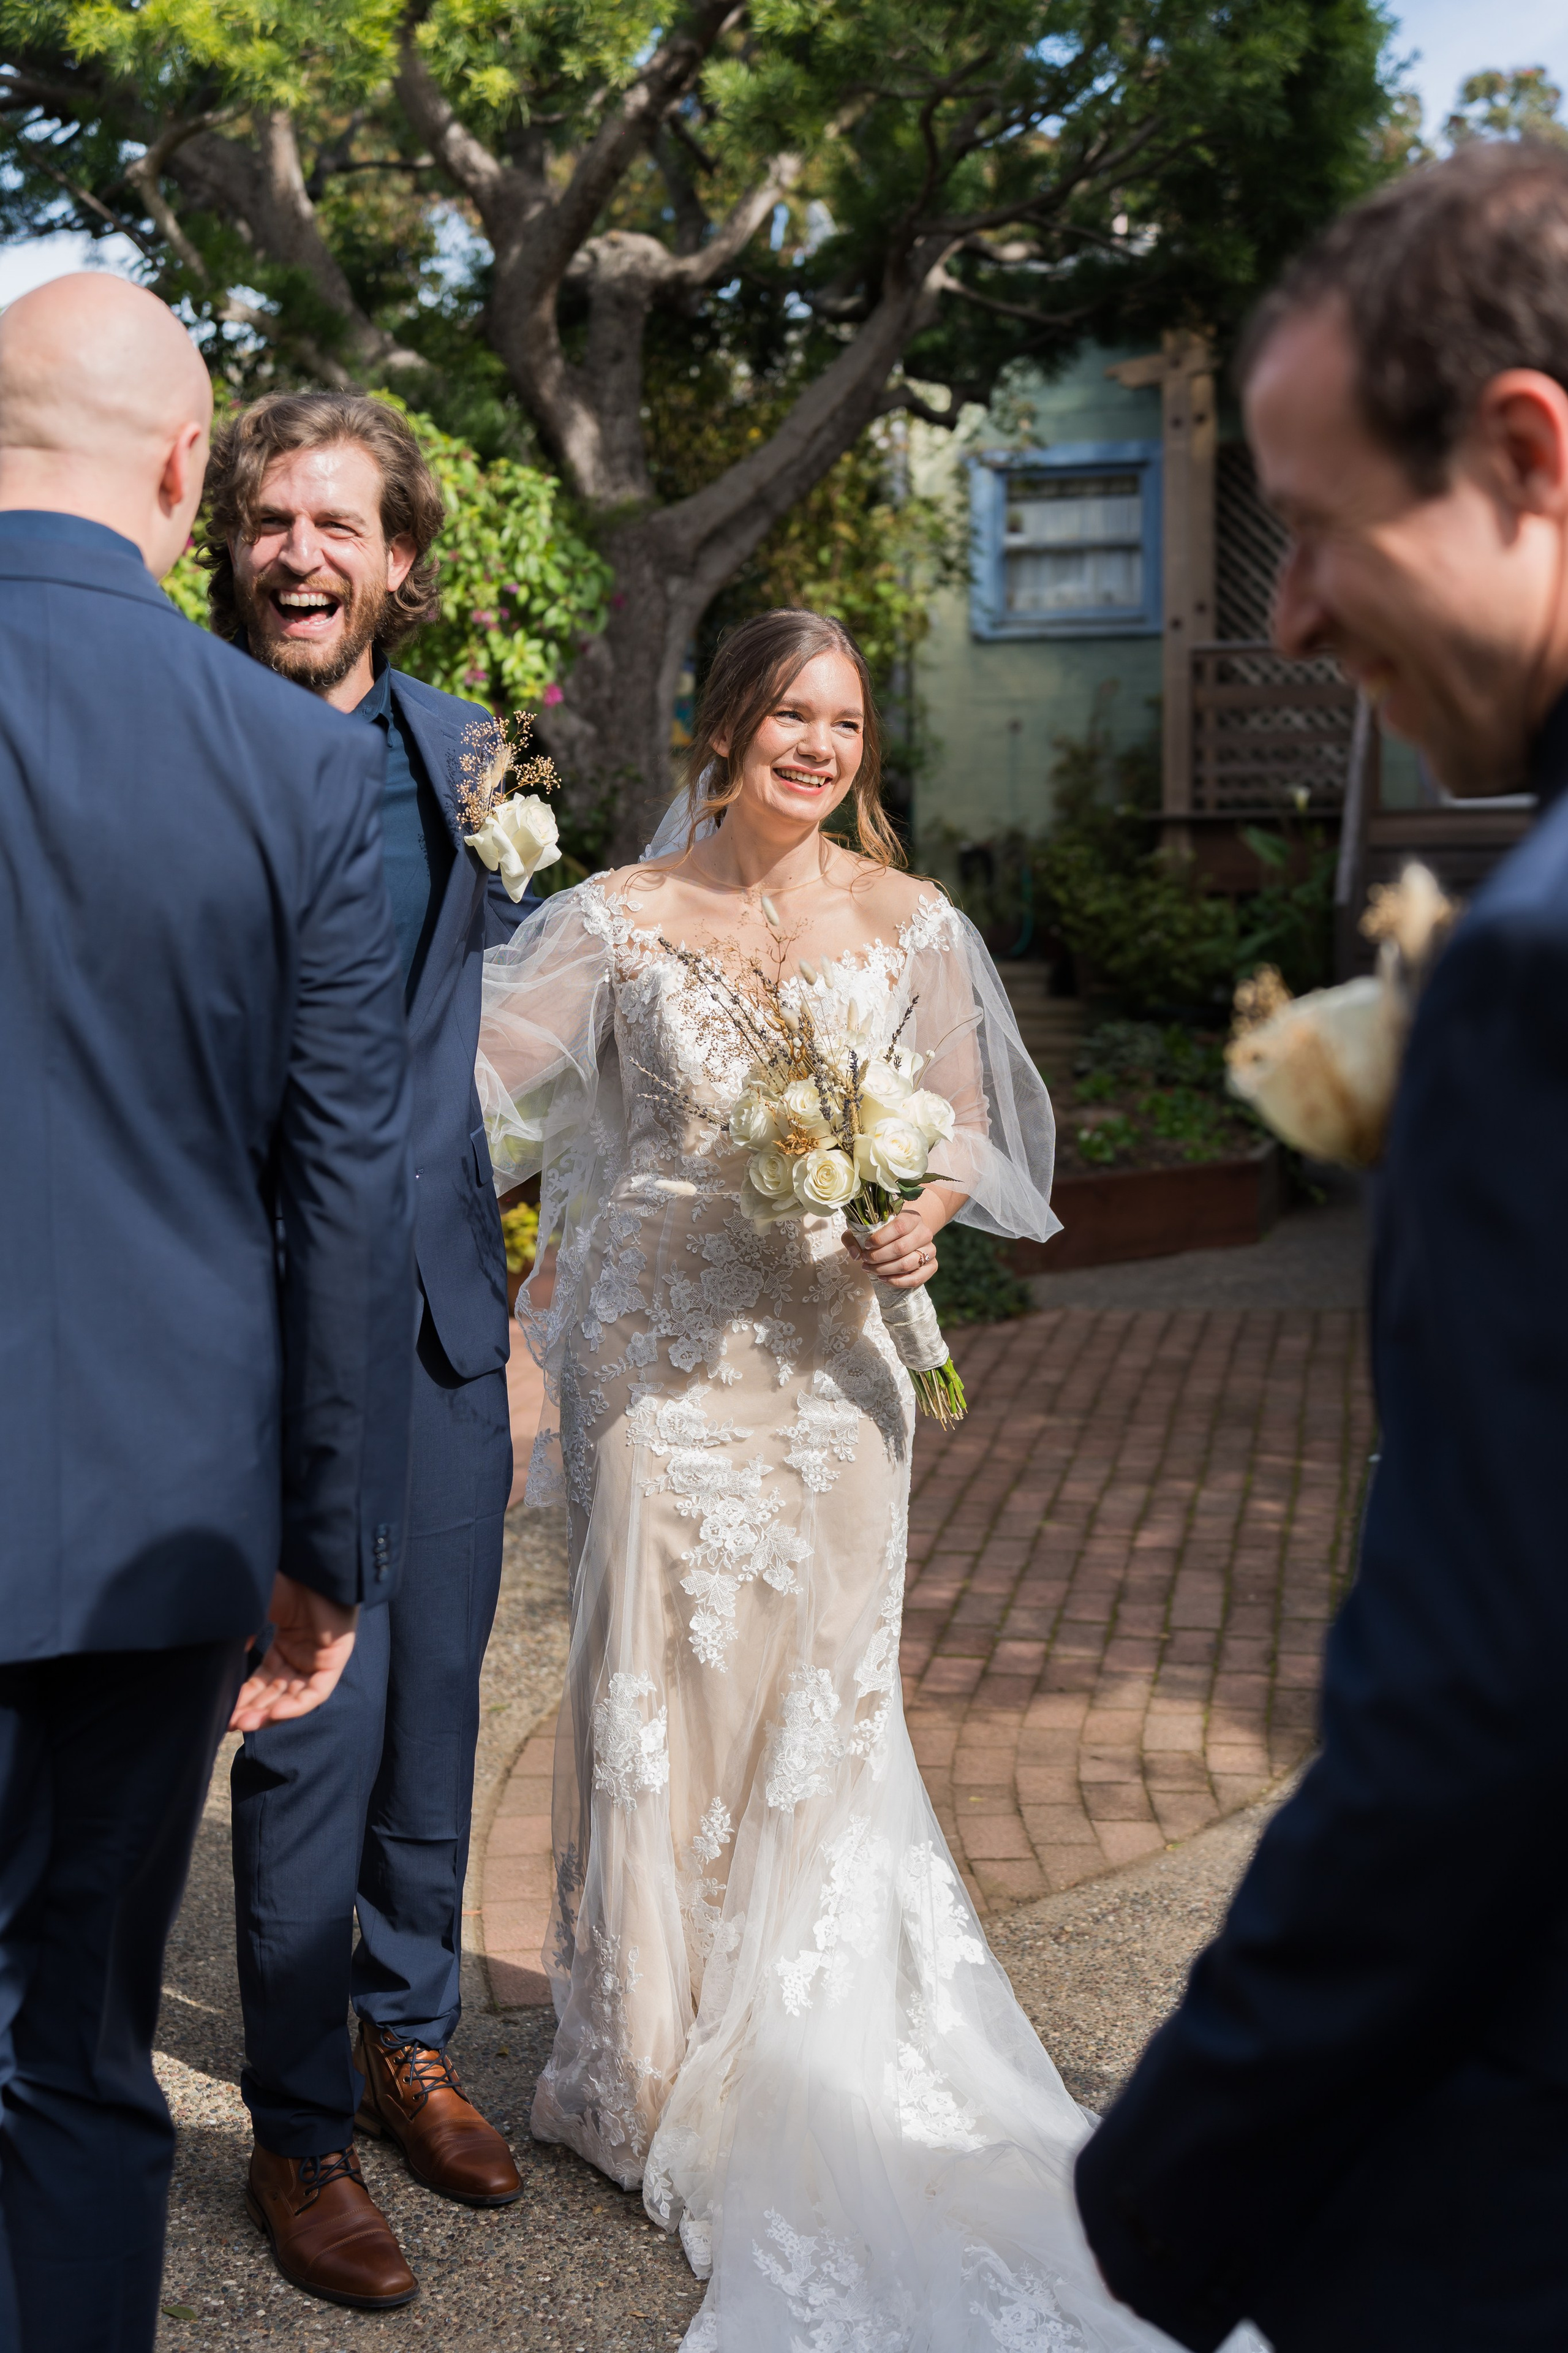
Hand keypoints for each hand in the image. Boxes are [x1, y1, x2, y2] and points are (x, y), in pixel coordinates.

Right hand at [229, 1574, 359, 1731]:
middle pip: (275, 1693)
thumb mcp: (254, 1609)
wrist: (313, 1561)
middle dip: (251, 1709)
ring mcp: (318, 1658)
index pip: (262, 1680)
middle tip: (227, 1723)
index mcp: (284, 1643)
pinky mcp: (335, 1660)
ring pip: (292, 1698)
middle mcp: (301, 1654)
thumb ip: (240, 1634)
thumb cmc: (285, 1577)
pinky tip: (273, 1713)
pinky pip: (315, 1693)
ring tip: (242, 1723)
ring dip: (268, 1713)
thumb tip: (221, 1665)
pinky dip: (295, 1706)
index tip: (221, 1711)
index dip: (242, 1697)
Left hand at [842, 1206, 938, 1290]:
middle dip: (878, 1257)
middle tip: (865, 1261)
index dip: (880, 1239)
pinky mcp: (932, 1266)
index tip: (866, 1245)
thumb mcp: (866, 1229)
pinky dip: (898, 1282)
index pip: (899, 1227)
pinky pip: (916, 1279)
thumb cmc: (883, 1232)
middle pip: (901, 1248)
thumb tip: (855, 1254)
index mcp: (912, 1218)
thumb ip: (854, 1237)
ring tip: (871, 1270)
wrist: (906, 1236)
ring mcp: (930, 1250)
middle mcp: (924, 1232)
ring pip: (907, 1264)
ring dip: (885, 1270)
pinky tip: (883, 1279)